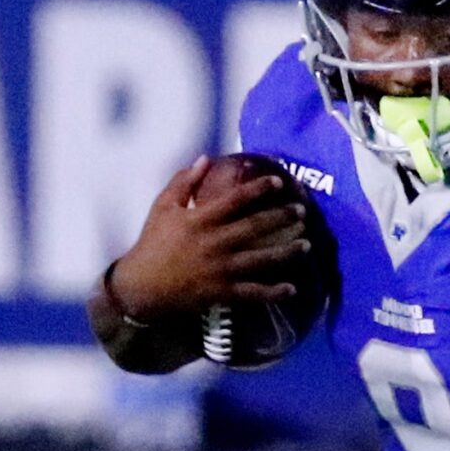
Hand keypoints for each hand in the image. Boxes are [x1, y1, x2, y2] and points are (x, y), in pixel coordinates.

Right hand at [108, 157, 307, 319]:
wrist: (142, 286)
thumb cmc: (153, 242)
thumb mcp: (163, 207)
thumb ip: (183, 182)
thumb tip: (206, 158)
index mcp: (199, 220)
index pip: (235, 199)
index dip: (259, 189)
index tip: (279, 181)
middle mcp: (213, 242)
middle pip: (256, 227)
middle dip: (282, 217)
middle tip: (303, 211)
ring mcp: (220, 268)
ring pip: (261, 259)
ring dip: (287, 252)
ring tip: (307, 244)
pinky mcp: (222, 291)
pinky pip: (254, 292)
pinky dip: (274, 292)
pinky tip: (292, 288)